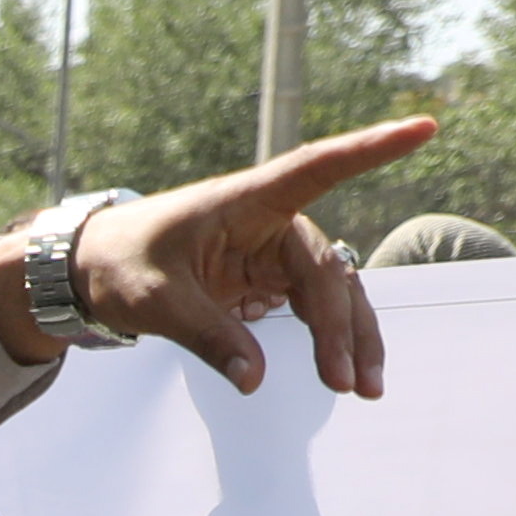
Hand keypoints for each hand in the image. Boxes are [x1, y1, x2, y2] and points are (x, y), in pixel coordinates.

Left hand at [46, 117, 436, 401]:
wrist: (92, 268)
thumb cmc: (120, 265)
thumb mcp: (155, 303)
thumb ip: (207, 338)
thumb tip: (254, 381)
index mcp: (246, 201)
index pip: (318, 167)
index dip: (372, 149)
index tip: (423, 127)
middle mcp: (272, 221)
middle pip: (326, 271)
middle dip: (340, 327)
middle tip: (346, 383)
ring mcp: (275, 252)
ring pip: (330, 294)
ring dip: (346, 338)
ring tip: (360, 388)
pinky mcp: (270, 279)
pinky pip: (313, 308)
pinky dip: (328, 339)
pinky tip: (338, 372)